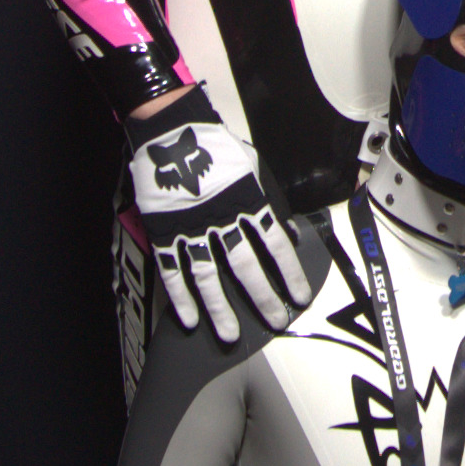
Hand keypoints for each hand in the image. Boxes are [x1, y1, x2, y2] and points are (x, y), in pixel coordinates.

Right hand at [125, 90, 309, 342]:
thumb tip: (291, 236)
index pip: (275, 243)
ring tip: (230, 335)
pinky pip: (172, 269)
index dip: (289, 272)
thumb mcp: (253, 169)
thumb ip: (271, 203)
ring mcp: (191, 227)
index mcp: (248, 202)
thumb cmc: (218, 148)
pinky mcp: (165, 231)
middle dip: (262, 296)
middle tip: (274, 322)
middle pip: (246, 266)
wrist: (173, 130)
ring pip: (208, 276)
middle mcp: (223, 219)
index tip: (299, 297)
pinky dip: (180, 296)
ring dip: (220, 308)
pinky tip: (189, 319)